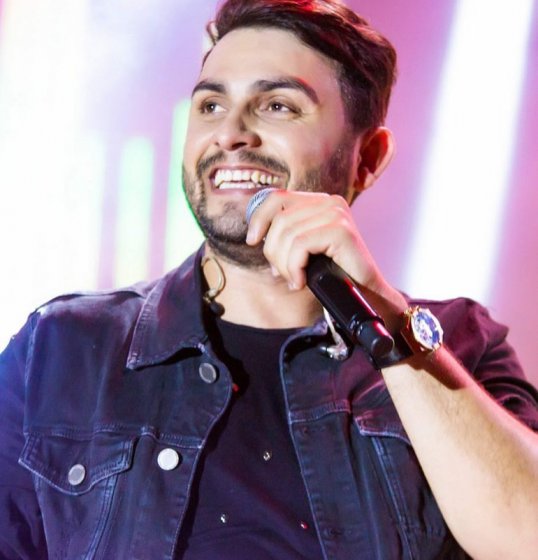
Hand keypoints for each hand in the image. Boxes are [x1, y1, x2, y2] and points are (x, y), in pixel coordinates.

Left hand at [246, 190, 381, 292]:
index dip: (259, 218)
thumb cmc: (332, 273)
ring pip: (288, 235)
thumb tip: (254, 235)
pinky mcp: (341, 230)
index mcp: (319, 201)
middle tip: (283, 273)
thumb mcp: (303, 249)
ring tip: (295, 279)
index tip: (252, 240)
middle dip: (273, 252)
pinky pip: (300, 246)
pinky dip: (295, 268)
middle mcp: (329, 201)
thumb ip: (285, 235)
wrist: (365, 293)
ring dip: (285, 264)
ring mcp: (337, 214)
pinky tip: (301, 282)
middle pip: (280, 220)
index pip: (277, 198)